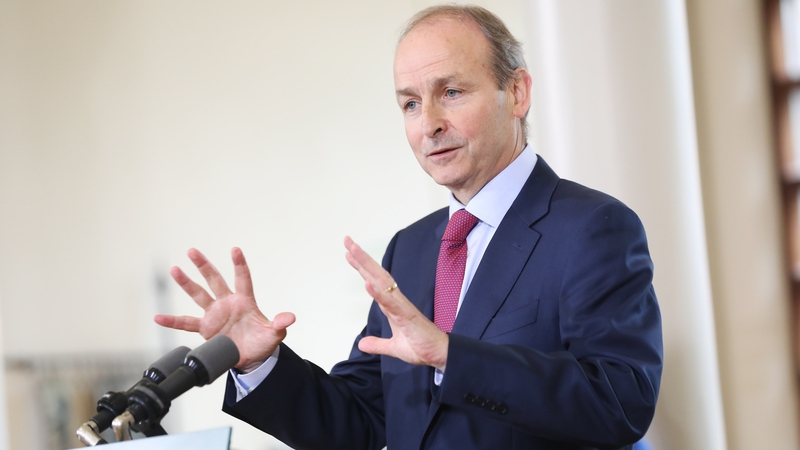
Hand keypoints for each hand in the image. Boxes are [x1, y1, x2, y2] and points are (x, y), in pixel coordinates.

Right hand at [153, 247, 295, 372]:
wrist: (251, 359)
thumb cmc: (263, 343)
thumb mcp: (274, 334)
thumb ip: (280, 324)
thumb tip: (290, 317)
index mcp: (245, 301)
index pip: (243, 279)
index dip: (240, 265)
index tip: (235, 249)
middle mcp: (227, 304)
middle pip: (214, 280)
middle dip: (204, 266)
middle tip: (192, 251)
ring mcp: (214, 315)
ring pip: (198, 295)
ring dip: (186, 283)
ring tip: (174, 269)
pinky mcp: (205, 329)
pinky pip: (186, 324)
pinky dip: (172, 322)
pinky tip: (159, 317)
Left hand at [344, 236, 448, 370]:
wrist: (440, 354)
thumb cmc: (421, 346)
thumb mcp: (393, 347)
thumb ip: (377, 344)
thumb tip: (362, 344)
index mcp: (392, 305)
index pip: (374, 282)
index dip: (362, 267)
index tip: (349, 253)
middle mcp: (396, 301)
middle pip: (376, 275)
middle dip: (361, 258)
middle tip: (347, 241)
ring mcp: (401, 307)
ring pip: (382, 282)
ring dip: (367, 267)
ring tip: (354, 252)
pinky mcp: (406, 317)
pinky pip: (389, 303)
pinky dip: (378, 293)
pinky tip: (367, 284)